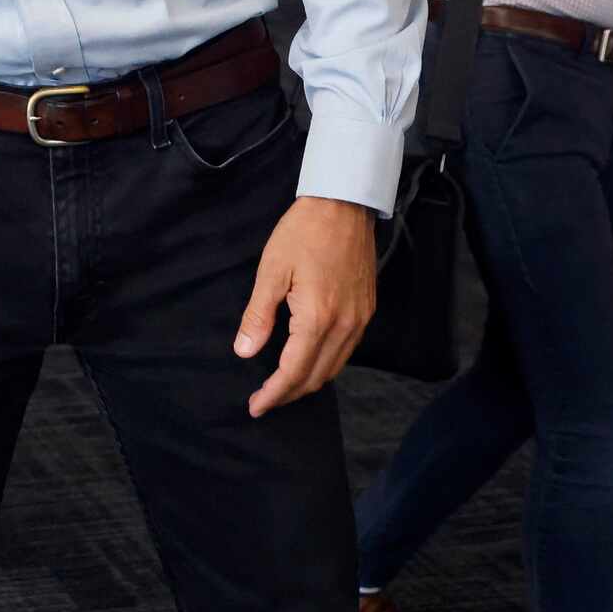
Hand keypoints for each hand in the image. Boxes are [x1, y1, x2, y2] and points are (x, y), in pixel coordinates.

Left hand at [235, 197, 376, 417]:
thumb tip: (245, 351)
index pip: (294, 371)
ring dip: (308, 382)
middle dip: (289, 393)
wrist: (344, 205)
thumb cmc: (303, 232)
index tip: (255, 406)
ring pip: (334, 367)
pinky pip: (347, 351)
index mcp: (318, 318)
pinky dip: (326, 364)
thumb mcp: (271, 270)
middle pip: (316, 376)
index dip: (273, 394)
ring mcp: (360, 319)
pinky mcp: (367, 310)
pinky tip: (308, 360)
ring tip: (282, 387)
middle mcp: (345, 325)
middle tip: (264, 400)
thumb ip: (259, 315)